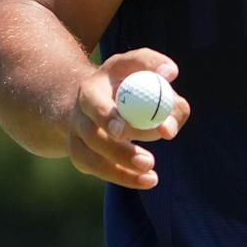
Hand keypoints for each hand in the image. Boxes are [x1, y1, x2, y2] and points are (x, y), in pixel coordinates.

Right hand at [66, 49, 189, 190]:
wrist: (97, 96)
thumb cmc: (130, 80)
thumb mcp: (141, 66)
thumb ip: (157, 67)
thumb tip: (169, 74)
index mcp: (91, 87)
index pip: (95, 102)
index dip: (108, 118)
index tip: (125, 132)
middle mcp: (79, 112)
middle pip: (91, 134)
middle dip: (117, 150)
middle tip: (147, 160)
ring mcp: (76, 133)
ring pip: (90, 157)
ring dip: (123, 166)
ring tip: (152, 168)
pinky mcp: (79, 152)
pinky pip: (97, 169)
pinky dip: (124, 176)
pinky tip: (147, 180)